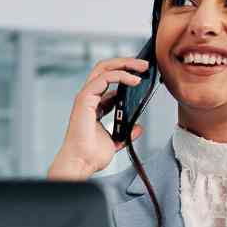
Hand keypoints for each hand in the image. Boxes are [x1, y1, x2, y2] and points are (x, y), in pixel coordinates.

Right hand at [46, 57, 147, 180]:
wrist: (82, 163)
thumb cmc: (91, 154)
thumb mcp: (116, 141)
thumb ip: (126, 132)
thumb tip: (138, 127)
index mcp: (95, 104)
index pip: (109, 80)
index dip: (126, 75)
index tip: (143, 76)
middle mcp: (89, 97)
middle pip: (106, 69)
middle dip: (126, 63)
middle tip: (144, 65)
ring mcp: (86, 96)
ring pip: (104, 68)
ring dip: (125, 64)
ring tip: (142, 67)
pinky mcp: (85, 98)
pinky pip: (104, 78)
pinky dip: (120, 75)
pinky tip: (134, 80)